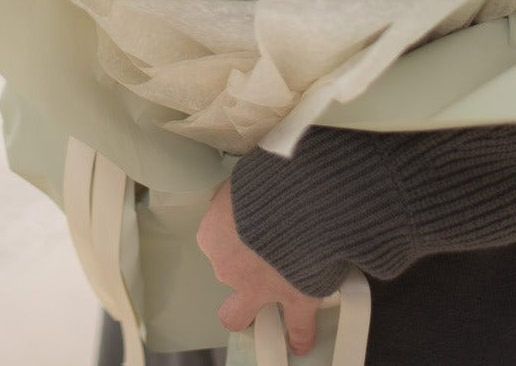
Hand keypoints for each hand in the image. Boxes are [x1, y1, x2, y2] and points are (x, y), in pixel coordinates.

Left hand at [196, 179, 322, 356]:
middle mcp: (229, 266)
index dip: (235, 229)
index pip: (217, 236)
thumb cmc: (270, 177)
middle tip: (256, 260)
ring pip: (240, 312)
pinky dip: (300, 334)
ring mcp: (259, 288)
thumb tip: (250, 191)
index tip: (251, 219)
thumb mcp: (245, 175)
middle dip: (238, 271)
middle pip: (226, 273)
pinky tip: (301, 341)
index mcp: (214, 232)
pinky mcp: (294, 298)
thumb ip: (243, 192)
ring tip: (267, 310)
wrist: (302, 198)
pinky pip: (297, 327)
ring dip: (253, 310)